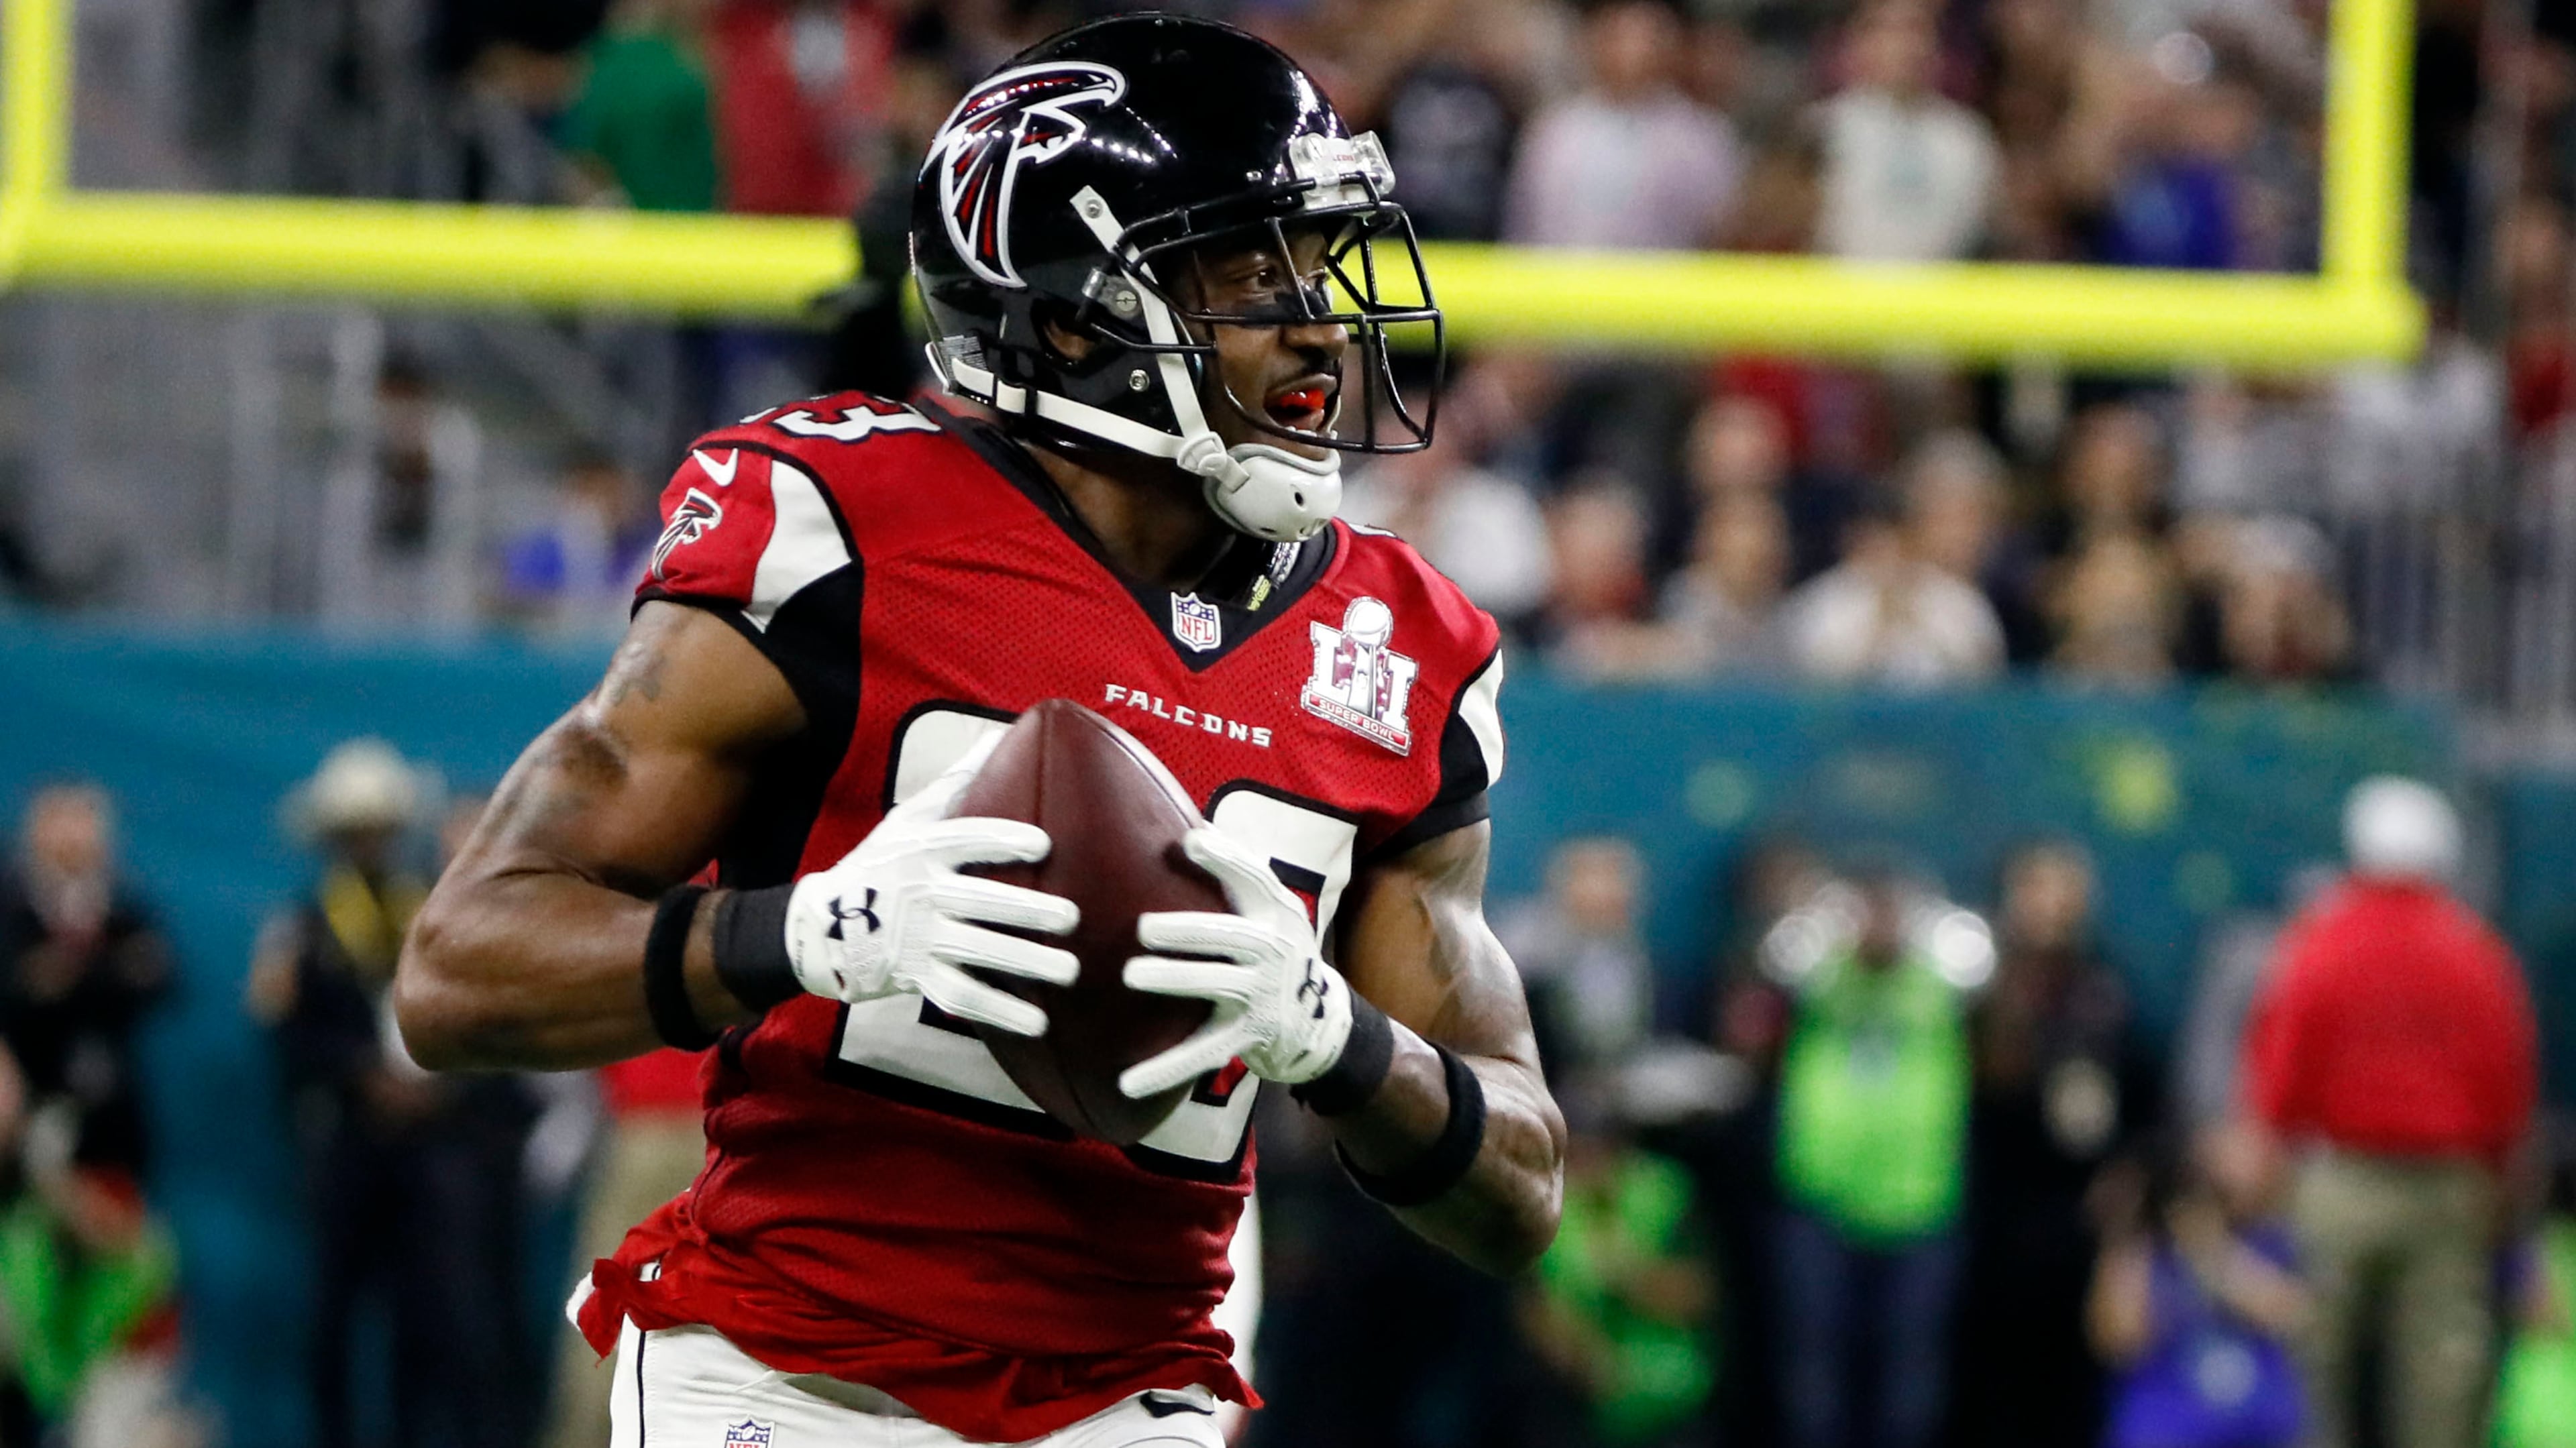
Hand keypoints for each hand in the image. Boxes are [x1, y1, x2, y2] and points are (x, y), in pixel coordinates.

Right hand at [785, 737, 1079, 1037]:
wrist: (821, 928)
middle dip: (1028, 911)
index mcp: (923, 851)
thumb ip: (954, 785)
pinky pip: (963, 997)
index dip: (1003, 840)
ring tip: (1070, 972)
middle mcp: (922, 894)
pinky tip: (1038, 1022)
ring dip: (1026, 963)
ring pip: (979, 951)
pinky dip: (1001, 1012)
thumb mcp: (907, 821)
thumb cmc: (878, 866)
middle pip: (981, 901)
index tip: (1044, 842)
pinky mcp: (917, 977)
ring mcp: (920, 939)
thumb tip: (997, 737)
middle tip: (1072, 918)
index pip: (966, 839)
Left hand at [1118, 826, 1354, 1098]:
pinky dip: (1165, 1069)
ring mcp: (1264, 997)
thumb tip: (1191, 828)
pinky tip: (1127, 1082)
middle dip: (1190, 931)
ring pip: (1217, 986)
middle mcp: (1275, 952)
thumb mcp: (1271, 912)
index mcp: (1276, 914)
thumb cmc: (1277, 953)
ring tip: (1132, 974)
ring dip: (1176, 980)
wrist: (1321, 1022)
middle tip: (1145, 928)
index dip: (1227, 859)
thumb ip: (1239, 876)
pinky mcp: (1250, 1038)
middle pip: (1231, 937)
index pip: (1254, 880)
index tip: (1192, 841)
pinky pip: (1204, 1053)